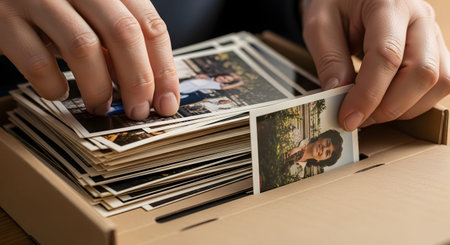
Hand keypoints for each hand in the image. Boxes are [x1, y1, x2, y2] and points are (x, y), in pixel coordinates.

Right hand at [0, 0, 179, 119]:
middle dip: (137, 81)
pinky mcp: (3, 19)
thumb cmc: (57, 8)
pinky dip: (54, 86)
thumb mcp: (94, 14)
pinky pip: (37, 61)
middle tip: (138, 111)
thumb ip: (118, 40)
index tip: (167, 102)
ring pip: (83, 47)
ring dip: (99, 87)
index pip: (149, 25)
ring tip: (101, 106)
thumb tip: (150, 87)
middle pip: (122, 33)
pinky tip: (59, 92)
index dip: (163, 69)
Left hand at [301, 0, 449, 130]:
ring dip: (403, 108)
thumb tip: (338, 96)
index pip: (387, 55)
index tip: (348, 118)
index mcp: (388, 4)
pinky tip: (387, 104)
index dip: (368, 94)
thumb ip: (329, 59)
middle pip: (421, 72)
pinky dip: (414, 103)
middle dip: (387, 107)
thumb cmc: (336, 4)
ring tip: (370, 113)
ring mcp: (433, 33)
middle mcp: (419, 17)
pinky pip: (439, 84)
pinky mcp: (435, 49)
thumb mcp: (319, 25)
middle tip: (356, 120)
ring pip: (437, 82)